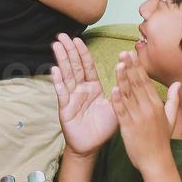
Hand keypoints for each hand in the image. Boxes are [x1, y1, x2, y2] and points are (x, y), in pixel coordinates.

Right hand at [51, 33, 116, 156]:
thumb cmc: (103, 127)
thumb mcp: (116, 107)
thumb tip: (127, 74)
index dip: (82, 52)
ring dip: (61, 60)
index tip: (77, 39)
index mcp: (93, 87)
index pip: (87, 66)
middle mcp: (80, 89)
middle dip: (68, 50)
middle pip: (74, 66)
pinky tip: (54, 70)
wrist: (91, 146)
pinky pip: (62, 92)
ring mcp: (71, 97)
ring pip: (66, 75)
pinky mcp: (65, 108)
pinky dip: (58, 81)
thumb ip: (120, 91)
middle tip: (62, 35)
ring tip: (56, 45)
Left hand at [109, 45, 179, 172]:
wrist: (156, 162)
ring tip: (117, 64)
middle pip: (137, 84)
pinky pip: (121, 111)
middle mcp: (148, 108)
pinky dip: (117, 100)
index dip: (138, 67)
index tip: (132, 54)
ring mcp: (138, 117)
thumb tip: (178, 83)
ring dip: (122, 78)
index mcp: (157, 105)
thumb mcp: (171, 119)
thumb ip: (173, 100)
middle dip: (129, 67)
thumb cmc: (162, 141)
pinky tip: (113, 89)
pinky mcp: (128, 127)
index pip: (146, 81)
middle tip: (123, 53)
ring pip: (128, 94)